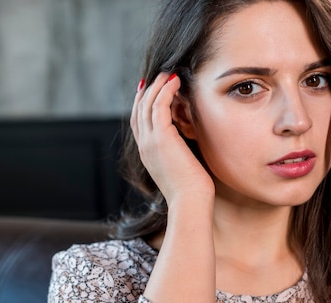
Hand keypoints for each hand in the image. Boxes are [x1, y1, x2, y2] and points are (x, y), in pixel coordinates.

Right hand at [131, 72, 213, 204]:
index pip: (138, 122)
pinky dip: (165, 90)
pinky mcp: (161, 138)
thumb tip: (189, 139)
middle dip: (147, 89)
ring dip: (157, 85)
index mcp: (147, 153)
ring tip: (169, 73)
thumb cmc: (192, 190)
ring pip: (147, 104)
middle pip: (138, 109)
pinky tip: (175, 82)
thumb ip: (180, 150)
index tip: (152, 88)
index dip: (143, 103)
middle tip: (159, 74)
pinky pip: (158, 105)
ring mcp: (150, 141)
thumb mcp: (182, 166)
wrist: (189, 202)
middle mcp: (144, 145)